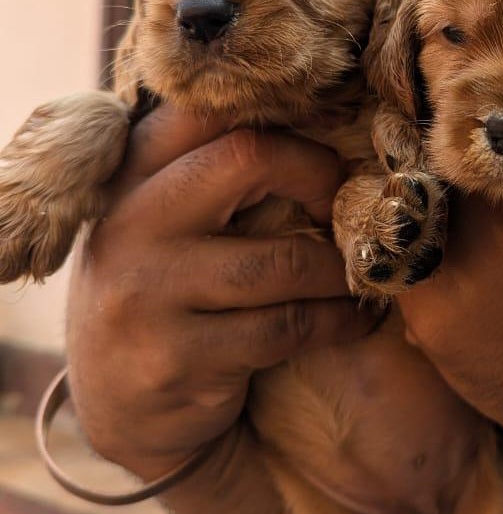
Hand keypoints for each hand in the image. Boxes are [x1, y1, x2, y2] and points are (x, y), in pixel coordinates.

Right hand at [67, 105, 381, 478]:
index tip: (324, 138)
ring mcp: (147, 291)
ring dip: (342, 268)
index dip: (280, 107)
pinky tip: (357, 319)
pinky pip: (286, 326)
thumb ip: (207, 169)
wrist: (122, 409)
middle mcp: (129, 221)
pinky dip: (338, 320)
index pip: (204, 104)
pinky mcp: (176, 357)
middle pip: (247, 157)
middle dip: (320, 175)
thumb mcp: (161, 222)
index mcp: (128, 172)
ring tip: (368, 272)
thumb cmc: (166, 294)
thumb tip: (319, 113)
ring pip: (281, 259)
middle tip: (351, 204)